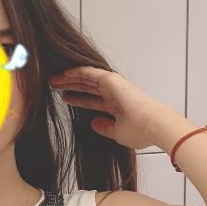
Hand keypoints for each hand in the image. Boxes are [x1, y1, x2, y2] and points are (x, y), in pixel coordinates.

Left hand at [49, 66, 166, 149]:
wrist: (152, 125)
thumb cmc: (140, 131)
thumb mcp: (117, 133)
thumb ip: (105, 127)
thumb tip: (94, 123)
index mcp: (115, 106)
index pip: (91, 100)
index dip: (77, 99)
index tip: (65, 98)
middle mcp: (113, 94)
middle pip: (86, 88)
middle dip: (70, 86)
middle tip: (54, 85)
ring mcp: (113, 86)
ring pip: (86, 79)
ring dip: (70, 78)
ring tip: (54, 79)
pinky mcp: (111, 80)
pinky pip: (91, 73)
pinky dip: (78, 72)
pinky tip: (65, 73)